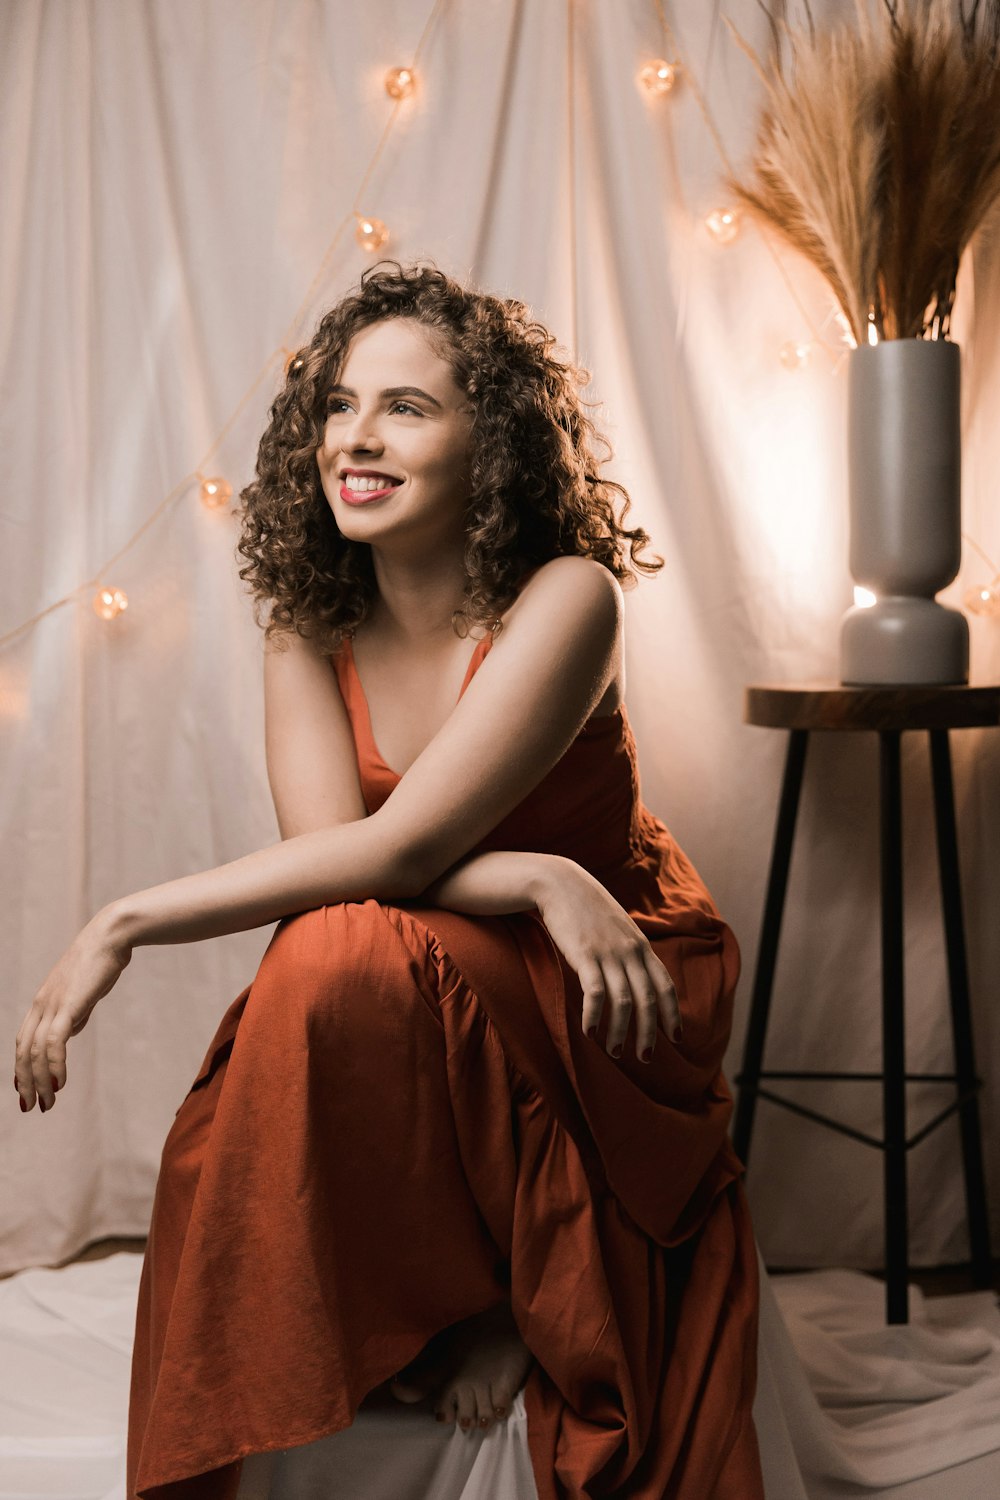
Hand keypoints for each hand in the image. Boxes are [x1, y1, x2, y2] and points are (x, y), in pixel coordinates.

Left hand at [14, 906, 132, 1113]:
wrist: (110, 937)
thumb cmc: (101, 962)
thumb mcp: (83, 993)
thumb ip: (74, 1012)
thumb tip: (71, 1030)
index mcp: (42, 1002)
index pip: (23, 1042)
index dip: (22, 1068)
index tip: (26, 1090)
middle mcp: (41, 1005)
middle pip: (24, 1051)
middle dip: (25, 1082)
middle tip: (32, 1107)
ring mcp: (52, 1004)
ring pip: (37, 1051)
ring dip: (40, 1080)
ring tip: (48, 1102)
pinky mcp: (68, 1004)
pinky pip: (55, 1041)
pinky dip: (54, 1064)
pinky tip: (60, 1082)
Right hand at [535, 861, 680, 1062]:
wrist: (561, 883)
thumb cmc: (588, 909)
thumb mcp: (618, 928)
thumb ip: (630, 951)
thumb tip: (636, 977)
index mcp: (642, 946)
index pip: (666, 985)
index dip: (673, 1013)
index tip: (677, 1038)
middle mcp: (631, 951)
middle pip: (649, 999)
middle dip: (649, 1032)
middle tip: (645, 1057)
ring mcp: (609, 952)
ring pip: (624, 1000)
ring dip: (621, 1031)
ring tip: (615, 1053)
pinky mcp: (585, 955)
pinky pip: (594, 992)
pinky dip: (595, 1015)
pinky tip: (590, 1032)